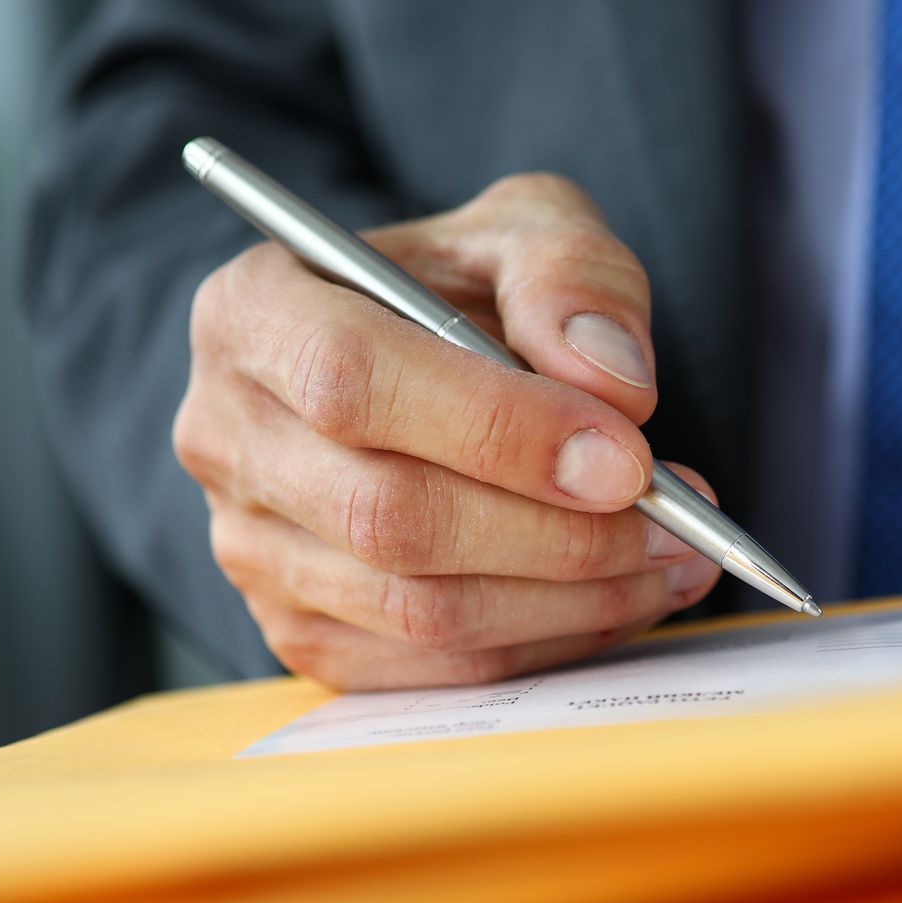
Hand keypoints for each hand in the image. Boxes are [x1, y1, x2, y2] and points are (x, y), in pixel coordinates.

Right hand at [174, 173, 720, 689]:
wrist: (405, 362)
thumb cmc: (460, 290)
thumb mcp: (522, 231)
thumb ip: (570, 275)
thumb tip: (614, 388)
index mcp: (252, 312)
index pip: (354, 381)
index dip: (498, 430)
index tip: (627, 459)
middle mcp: (224, 435)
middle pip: (387, 516)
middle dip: (557, 534)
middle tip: (676, 523)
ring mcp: (250, 549)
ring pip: (417, 611)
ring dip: (569, 600)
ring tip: (672, 560)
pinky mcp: (298, 631)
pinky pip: (431, 671)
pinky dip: (543, 645)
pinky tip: (618, 599)